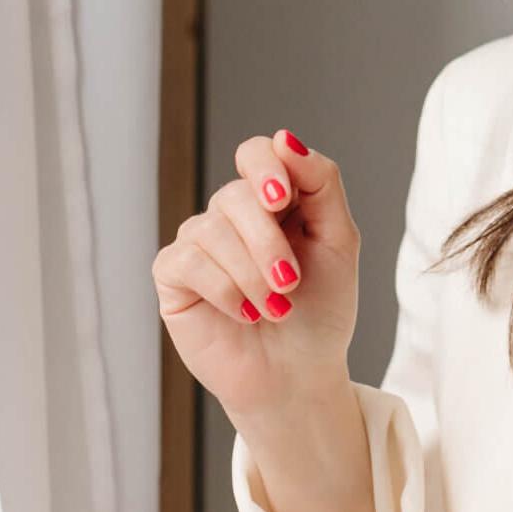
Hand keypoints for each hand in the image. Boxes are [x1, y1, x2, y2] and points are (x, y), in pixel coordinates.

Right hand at [152, 128, 361, 421]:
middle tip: (290, 283)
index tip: (282, 198)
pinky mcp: (174, 275)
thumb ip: (320, 184)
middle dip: (268, 242)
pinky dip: (225, 290)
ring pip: (212, 229)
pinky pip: (188, 261)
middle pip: (236, 195)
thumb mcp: (338, 240)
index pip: (257, 152)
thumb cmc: (322, 307)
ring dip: (252, 275)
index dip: (266, 168)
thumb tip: (286, 138)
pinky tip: (244, 313)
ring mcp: (200, 242)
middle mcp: (232, 213)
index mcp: (274, 197)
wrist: (299, 373)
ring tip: (276, 308)